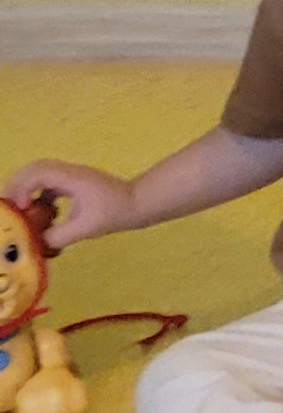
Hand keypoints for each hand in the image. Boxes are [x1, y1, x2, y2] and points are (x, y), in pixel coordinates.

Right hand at [8, 161, 139, 244]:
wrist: (140, 203)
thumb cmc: (117, 212)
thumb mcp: (87, 228)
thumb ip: (60, 236)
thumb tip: (36, 243)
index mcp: (72, 178)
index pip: (38, 173)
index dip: (23, 187)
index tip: (19, 206)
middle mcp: (69, 173)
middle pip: (34, 168)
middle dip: (17, 185)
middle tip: (8, 206)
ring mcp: (72, 177)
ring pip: (40, 175)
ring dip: (27, 189)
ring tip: (19, 210)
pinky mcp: (74, 184)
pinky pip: (49, 184)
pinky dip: (40, 196)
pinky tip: (45, 214)